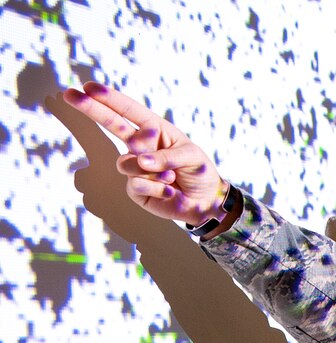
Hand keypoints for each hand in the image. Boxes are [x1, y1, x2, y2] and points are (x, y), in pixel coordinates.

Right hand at [63, 82, 234, 230]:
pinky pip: (137, 184)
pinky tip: (170, 191)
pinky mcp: (135, 189)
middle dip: (92, 109)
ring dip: (153, 171)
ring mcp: (136, 168)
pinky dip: (157, 187)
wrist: (205, 202)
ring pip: (126, 163)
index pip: (129, 112)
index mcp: (155, 131)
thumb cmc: (199, 172)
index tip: (88, 87)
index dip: (110, 99)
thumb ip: (167, 156)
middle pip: (112, 124)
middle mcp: (141, 147)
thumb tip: (140, 161)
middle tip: (69, 94)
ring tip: (172, 177)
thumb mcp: (191, 156)